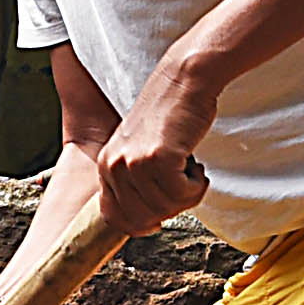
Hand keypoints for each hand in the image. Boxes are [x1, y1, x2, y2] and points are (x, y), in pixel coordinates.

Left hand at [94, 62, 217, 235]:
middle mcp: (115, 165)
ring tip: (191, 169)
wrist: (184, 80)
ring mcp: (135, 162)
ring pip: (166, 208)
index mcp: (106, 165)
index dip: (140, 224)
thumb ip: (135, 181)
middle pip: (143, 218)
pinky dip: (197, 185)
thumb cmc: (170, 115)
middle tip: (183, 186)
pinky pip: (183, 194)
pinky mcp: (159, 158)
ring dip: (188, 195)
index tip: (160, 218)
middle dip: (170, 209)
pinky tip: (196, 164)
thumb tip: (148, 221)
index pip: (114, 217)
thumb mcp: (139, 149)